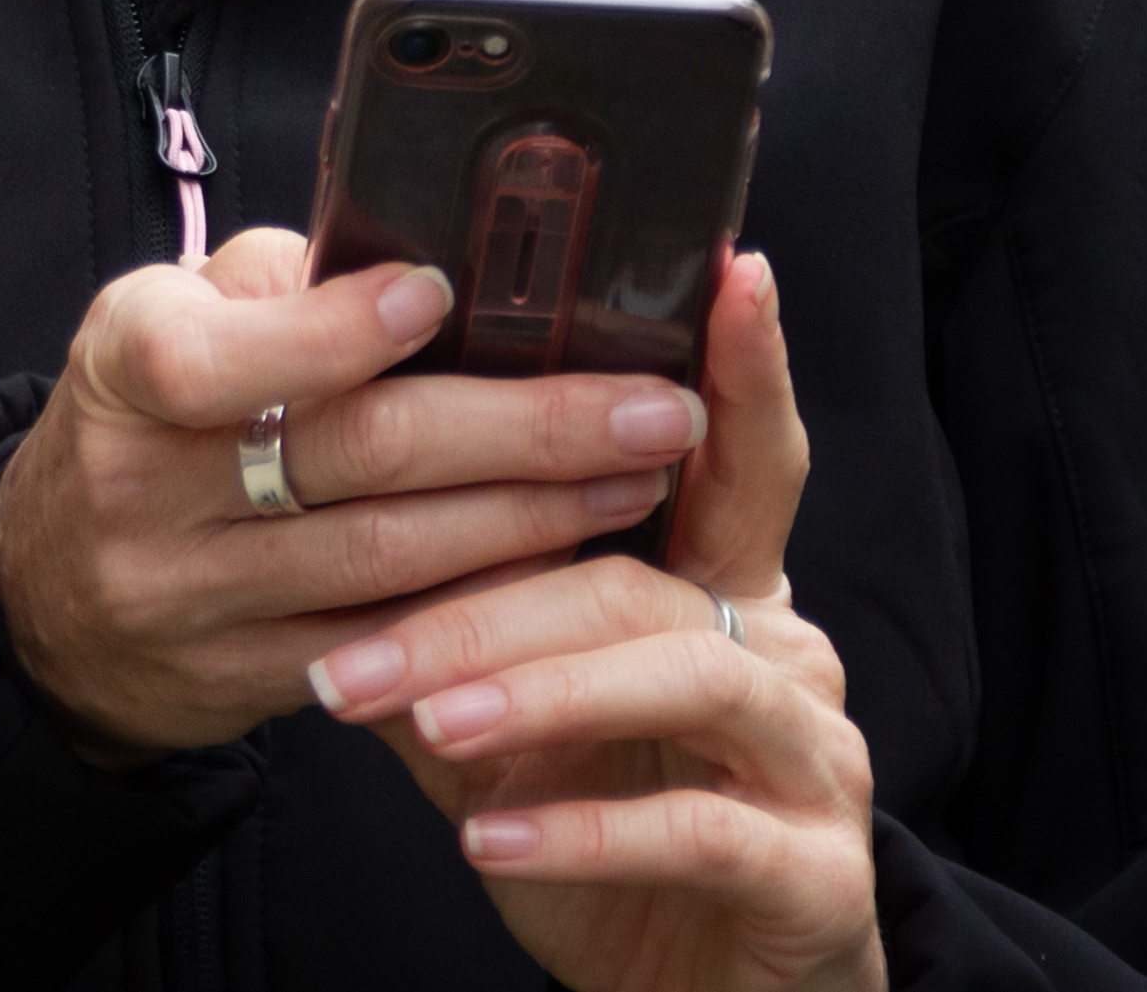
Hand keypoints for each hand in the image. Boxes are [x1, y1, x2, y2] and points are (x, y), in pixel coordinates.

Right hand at [0, 226, 712, 756]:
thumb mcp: (170, 318)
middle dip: (522, 429)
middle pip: (353, 456)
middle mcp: (145, 487)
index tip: (444, 295)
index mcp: (122, 368)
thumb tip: (431, 255)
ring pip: (393, 562)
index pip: (218, 356)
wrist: (53, 591)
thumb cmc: (150, 415)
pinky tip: (574, 566)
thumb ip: (282, 286)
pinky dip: (494, 602)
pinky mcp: (246, 677)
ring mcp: (193, 595)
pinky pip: (393, 645)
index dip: (331, 332)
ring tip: (641, 474)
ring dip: (536, 516)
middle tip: (651, 405)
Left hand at [305, 254, 883, 991]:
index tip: (733, 269)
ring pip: (677, 682)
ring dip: (535, 694)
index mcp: (718, 592)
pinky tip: (491, 840)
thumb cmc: (599, 820)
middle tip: (358, 641)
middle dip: (495, 598)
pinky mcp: (813, 876)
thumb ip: (456, 602)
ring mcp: (814, 763)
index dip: (747, 366)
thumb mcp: (510, 704)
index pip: (737, 458)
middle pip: (644, 578)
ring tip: (422, 719)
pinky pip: (701, 832)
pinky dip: (585, 829)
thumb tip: (331, 498)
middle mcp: (785, 656)